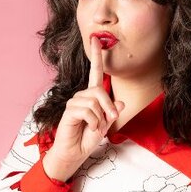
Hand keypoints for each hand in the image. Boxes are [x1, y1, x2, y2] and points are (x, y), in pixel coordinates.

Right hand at [43, 35, 125, 179]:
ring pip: (94, 102)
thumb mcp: (106, 124)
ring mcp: (74, 102)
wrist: (74, 152)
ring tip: (95, 128)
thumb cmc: (88, 137)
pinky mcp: (69, 110)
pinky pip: (87, 111)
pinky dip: (93, 122)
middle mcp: (82, 96)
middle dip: (109, 106)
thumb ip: (112, 112)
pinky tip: (88, 128)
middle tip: (111, 119)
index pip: (95, 72)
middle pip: (100, 91)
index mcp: (92, 96)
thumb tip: (120, 102)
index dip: (96, 56)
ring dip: (100, 118)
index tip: (96, 39)